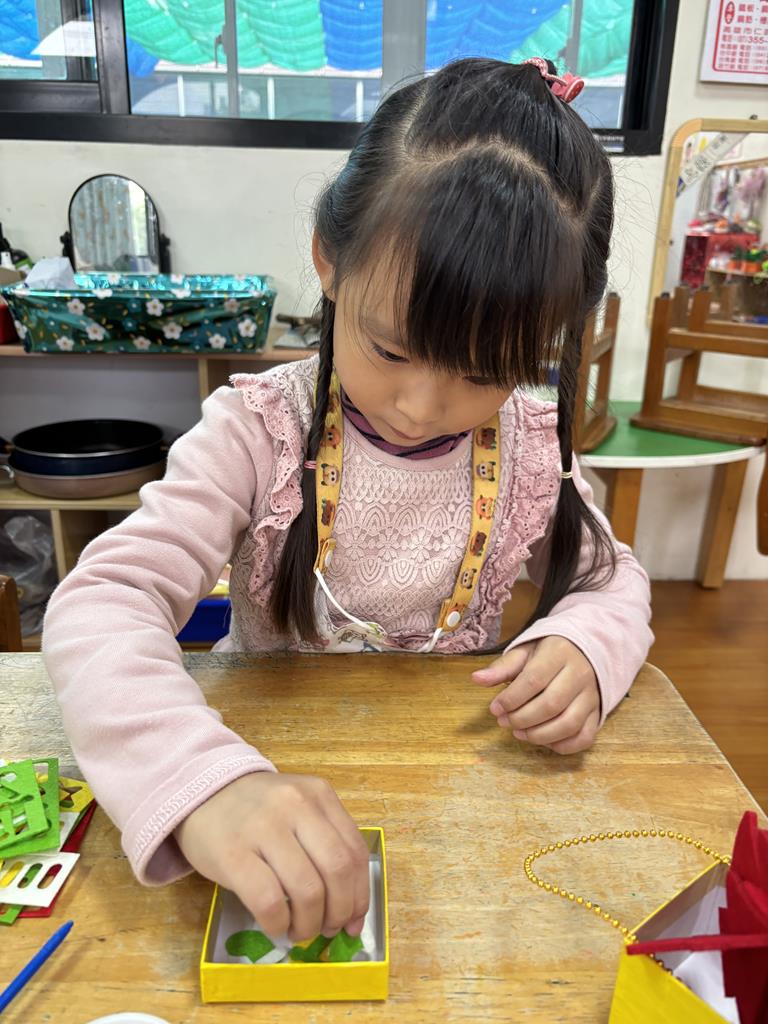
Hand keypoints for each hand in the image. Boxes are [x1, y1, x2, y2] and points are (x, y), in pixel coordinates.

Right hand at [174, 772, 369, 941]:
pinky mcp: (233, 854)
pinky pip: (269, 901)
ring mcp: (263, 827)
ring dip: (309, 924)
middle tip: (327, 928)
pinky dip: (279, 924)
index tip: (353, 920)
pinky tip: (275, 925)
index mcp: (318, 794)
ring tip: (299, 930)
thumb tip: (352, 913)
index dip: (360, 895)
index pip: (355, 852)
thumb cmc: (257, 810)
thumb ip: (326, 846)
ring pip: (307, 890)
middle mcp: (295, 805)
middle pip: (337, 871)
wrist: (202, 793)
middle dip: (339, 911)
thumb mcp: (299, 809)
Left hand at [472, 636, 600, 753]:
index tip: (494, 709)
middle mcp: (579, 674)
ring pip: (569, 723)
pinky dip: (564, 746)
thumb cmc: (549, 653)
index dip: (511, 699)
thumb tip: (476, 679)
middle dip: (522, 719)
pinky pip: (585, 736)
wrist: (585, 650)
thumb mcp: (525, 652)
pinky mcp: (598, 713)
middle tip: (504, 723)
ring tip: (519, 733)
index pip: (534, 680)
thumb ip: (502, 667)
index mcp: (559, 654)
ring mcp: (591, 695)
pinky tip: (544, 742)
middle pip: (551, 704)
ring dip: (540, 735)